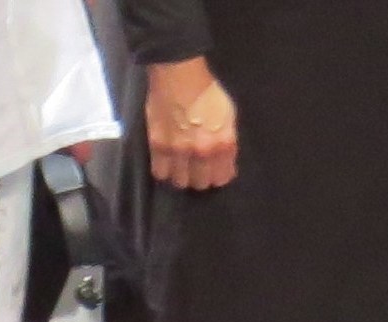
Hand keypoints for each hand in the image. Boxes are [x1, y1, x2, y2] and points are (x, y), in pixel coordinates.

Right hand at [146, 58, 237, 190]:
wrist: (179, 71)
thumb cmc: (206, 89)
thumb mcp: (228, 114)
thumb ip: (227, 140)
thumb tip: (225, 160)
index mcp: (222, 143)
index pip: (222, 177)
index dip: (218, 175)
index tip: (214, 170)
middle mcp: (202, 152)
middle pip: (201, 183)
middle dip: (200, 177)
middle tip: (197, 168)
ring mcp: (179, 151)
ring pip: (181, 182)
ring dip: (181, 176)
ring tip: (181, 166)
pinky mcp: (159, 147)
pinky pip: (160, 173)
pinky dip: (164, 170)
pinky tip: (167, 162)